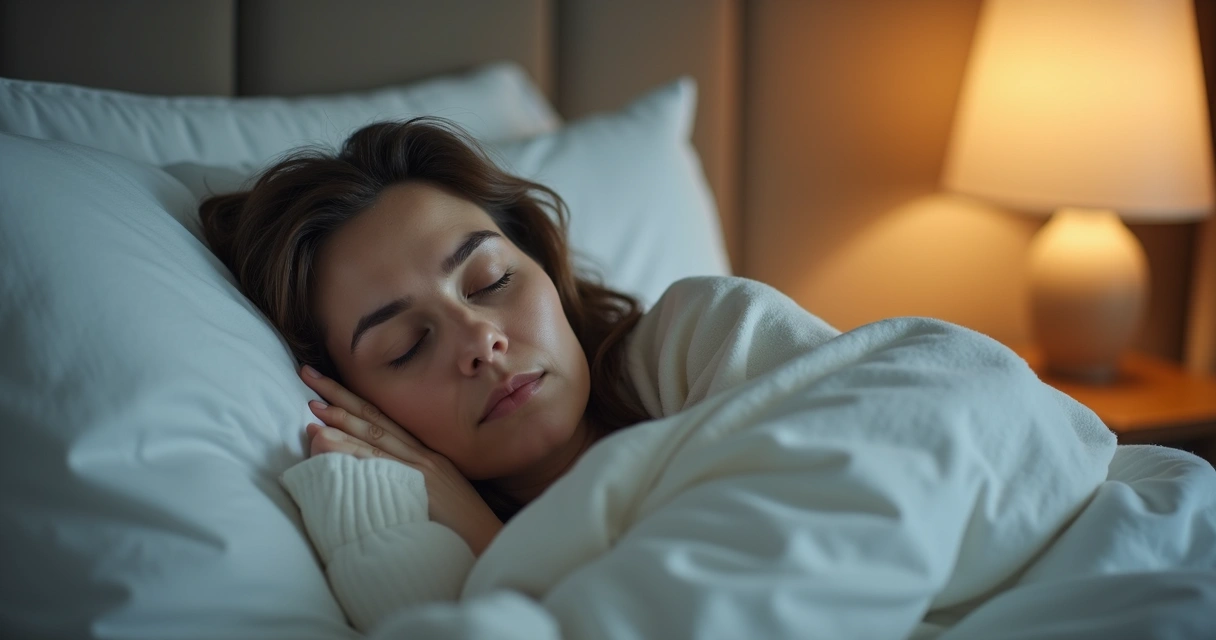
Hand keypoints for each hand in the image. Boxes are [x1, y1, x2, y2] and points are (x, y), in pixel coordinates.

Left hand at [299, 365, 502, 554]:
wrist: (488, 542)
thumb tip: (376, 479)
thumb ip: (409, 483)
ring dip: (340, 422)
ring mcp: (420, 470)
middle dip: (340, 396)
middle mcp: (422, 456)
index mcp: (426, 456)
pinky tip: (325, 442)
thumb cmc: (461, 528)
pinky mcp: (417, 486)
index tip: (325, 386)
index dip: (353, 401)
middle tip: (308, 375)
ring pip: (373, 439)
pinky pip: (375, 465)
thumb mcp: (437, 497)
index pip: (383, 421)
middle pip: (375, 420)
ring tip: (311, 409)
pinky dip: (348, 451)